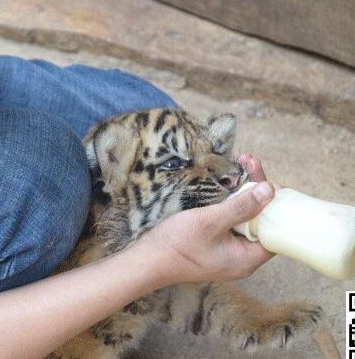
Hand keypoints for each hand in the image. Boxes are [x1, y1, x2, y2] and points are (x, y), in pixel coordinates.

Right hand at [139, 155, 274, 284]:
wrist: (145, 260)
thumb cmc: (176, 244)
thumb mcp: (209, 221)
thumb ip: (241, 207)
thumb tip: (270, 190)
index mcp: (246, 259)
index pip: (274, 231)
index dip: (276, 206)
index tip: (271, 182)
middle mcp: (240, 258)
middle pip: (260, 222)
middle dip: (257, 192)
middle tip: (250, 163)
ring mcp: (226, 252)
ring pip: (244, 220)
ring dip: (243, 194)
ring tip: (240, 164)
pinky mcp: (214, 245)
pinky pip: (230, 223)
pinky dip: (230, 203)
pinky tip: (227, 185)